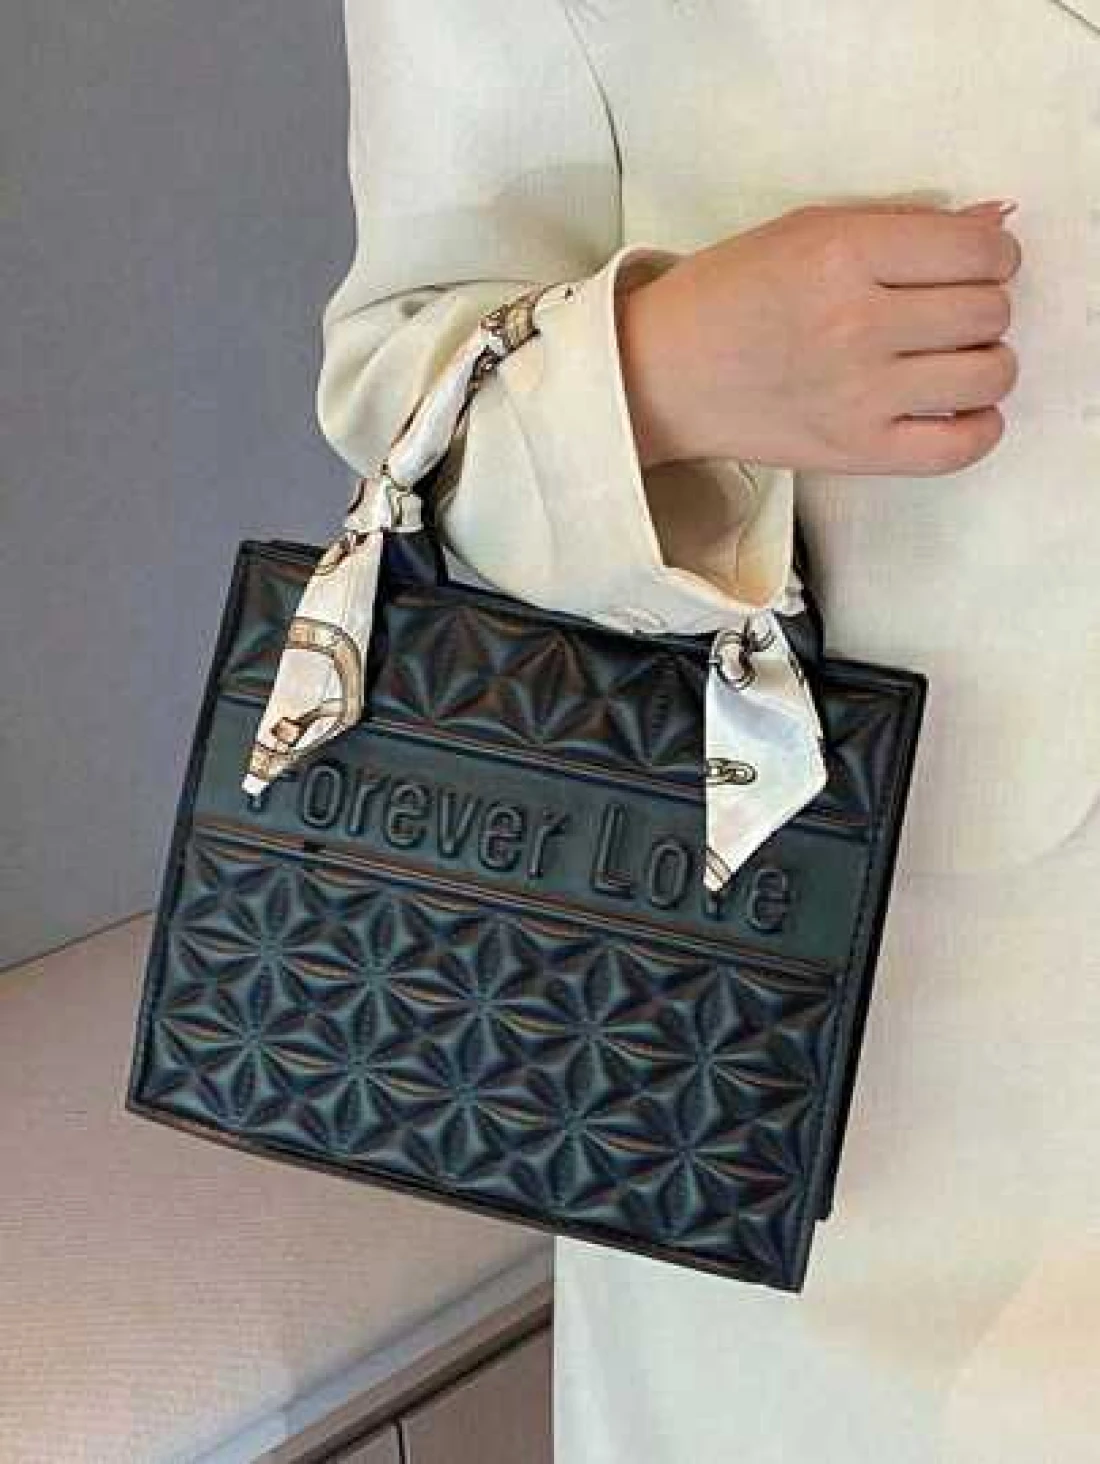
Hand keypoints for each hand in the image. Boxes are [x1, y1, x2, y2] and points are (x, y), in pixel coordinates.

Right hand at [616, 199, 1022, 475]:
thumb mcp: (808, 230)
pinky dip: (979, 426)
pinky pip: (960, 447)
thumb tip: (997, 223)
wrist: (660, 376)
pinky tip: (960, 409)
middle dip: (982, 304)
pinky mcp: (854, 451)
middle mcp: (855, 323)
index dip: (991, 255)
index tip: (969, 265)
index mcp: (842, 253)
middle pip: (989, 310)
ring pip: (989, 374)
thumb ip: (904, 223)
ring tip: (951, 359)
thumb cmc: (729, 296)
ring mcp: (858, 395)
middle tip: (945, 312)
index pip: (980, 251)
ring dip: (986, 362)